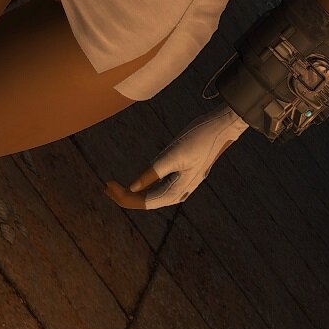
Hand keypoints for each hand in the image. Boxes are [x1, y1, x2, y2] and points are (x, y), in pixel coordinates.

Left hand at [104, 106, 248, 209]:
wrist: (222, 127)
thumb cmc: (199, 138)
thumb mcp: (173, 154)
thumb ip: (153, 172)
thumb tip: (133, 187)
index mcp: (178, 191)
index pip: (145, 202)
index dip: (124, 197)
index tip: (108, 185)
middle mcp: (181, 192)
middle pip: (148, 201)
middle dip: (126, 197)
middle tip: (106, 186)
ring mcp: (183, 185)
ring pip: (154, 196)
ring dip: (134, 193)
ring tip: (116, 186)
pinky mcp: (184, 175)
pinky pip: (161, 188)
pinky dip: (145, 186)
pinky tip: (137, 183)